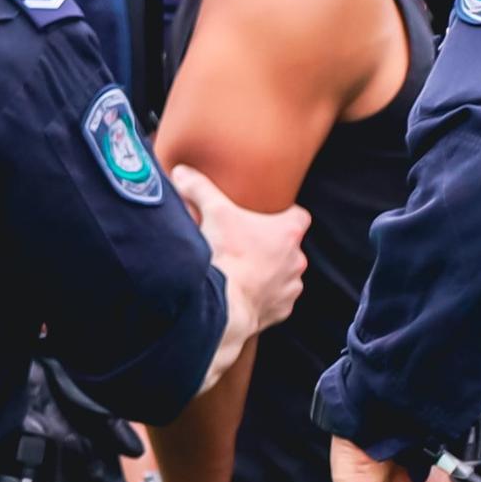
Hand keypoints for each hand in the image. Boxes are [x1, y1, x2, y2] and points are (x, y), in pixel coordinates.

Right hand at [177, 166, 307, 368]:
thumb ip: (198, 188)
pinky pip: (276, 300)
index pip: (298, 216)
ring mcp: (291, 286)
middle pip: (289, 247)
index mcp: (288, 232)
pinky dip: (263, 297)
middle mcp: (296, 259)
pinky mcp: (281, 309)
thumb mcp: (211, 213)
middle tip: (245, 244)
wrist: (224, 307)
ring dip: (268, 272)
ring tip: (242, 270)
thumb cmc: (225, 257)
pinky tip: (243, 292)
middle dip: (271, 246)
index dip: (283, 215)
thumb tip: (182, 172)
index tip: (266, 218)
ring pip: (284, 274)